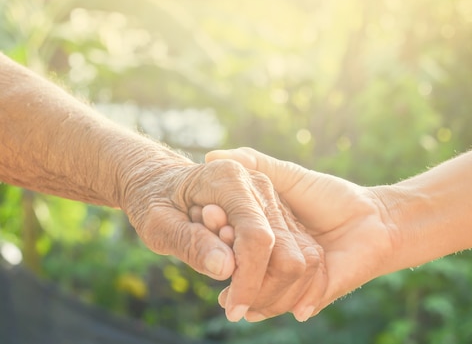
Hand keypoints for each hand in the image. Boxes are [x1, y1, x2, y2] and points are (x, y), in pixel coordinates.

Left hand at [120, 158, 324, 321]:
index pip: (258, 237)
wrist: (162, 180)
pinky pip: (298, 256)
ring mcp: (274, 200)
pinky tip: (250, 291)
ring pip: (301, 258)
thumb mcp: (156, 222)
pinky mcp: (279, 216)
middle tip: (233, 307)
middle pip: (287, 252)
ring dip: (275, 292)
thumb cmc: (153, 199)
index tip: (232, 310)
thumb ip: (190, 242)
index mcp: (231, 179)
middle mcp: (260, 186)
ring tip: (236, 297)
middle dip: (265, 290)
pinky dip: (280, 284)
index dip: (249, 280)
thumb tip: (226, 269)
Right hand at [205, 148, 399, 319]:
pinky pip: (289, 306)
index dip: (215, 236)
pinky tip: (256, 305)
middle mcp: (276, 263)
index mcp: (266, 240)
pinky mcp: (315, 294)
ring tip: (234, 281)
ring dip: (246, 291)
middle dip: (226, 268)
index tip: (204, 219)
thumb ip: (256, 165)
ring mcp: (295, 281)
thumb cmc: (332, 196)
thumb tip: (212, 156)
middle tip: (217, 252)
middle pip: (240, 276)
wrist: (376, 218)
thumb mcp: (288, 177)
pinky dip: (272, 305)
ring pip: (260, 297)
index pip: (231, 246)